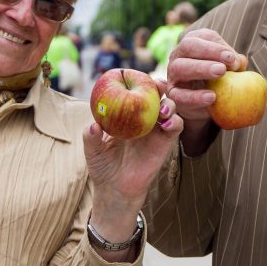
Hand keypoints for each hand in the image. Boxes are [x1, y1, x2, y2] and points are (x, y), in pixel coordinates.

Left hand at [83, 78, 182, 246]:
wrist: (115, 190)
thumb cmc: (102, 167)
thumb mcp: (92, 151)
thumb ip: (91, 137)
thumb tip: (93, 126)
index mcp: (125, 114)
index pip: (134, 92)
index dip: (138, 82)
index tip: (136, 75)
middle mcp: (143, 118)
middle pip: (155, 95)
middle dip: (159, 86)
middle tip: (156, 86)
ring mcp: (156, 129)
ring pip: (170, 107)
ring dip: (170, 104)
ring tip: (163, 110)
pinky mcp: (166, 142)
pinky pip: (176, 127)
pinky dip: (175, 122)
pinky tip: (167, 124)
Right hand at [165, 28, 243, 146]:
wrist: (207, 104)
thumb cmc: (220, 79)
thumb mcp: (230, 69)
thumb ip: (235, 64)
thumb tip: (239, 61)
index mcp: (195, 42)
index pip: (204, 36)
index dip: (218, 46)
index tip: (232, 58)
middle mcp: (179, 54)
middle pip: (188, 46)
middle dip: (210, 52)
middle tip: (228, 62)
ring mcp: (172, 73)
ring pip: (179, 67)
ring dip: (201, 69)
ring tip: (220, 73)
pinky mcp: (172, 94)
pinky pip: (179, 95)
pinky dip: (195, 97)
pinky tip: (211, 97)